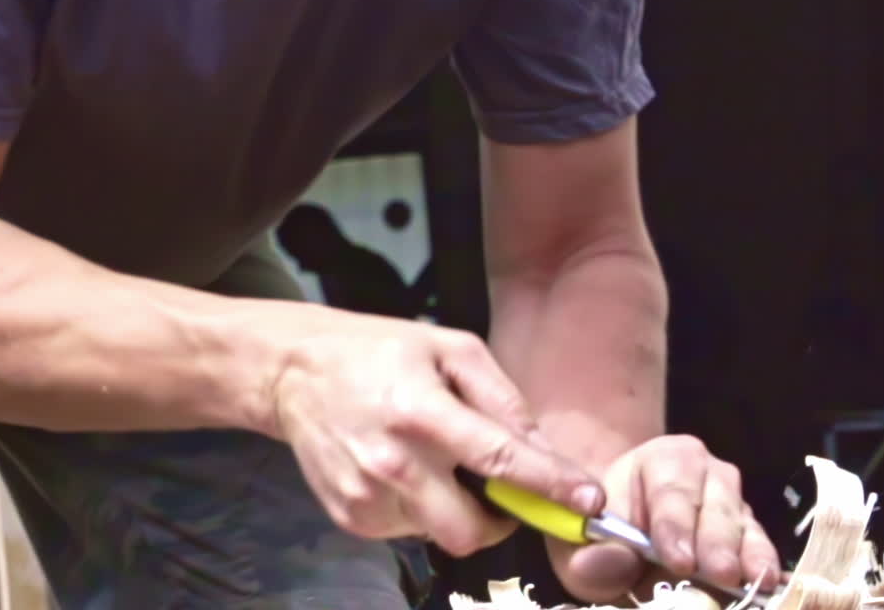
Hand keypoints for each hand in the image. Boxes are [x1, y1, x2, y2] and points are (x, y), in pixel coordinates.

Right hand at [265, 307, 605, 557]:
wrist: (294, 372)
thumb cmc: (377, 352)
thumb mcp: (448, 348)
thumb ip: (500, 398)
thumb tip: (542, 449)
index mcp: (420, 410)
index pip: (499, 459)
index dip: (551, 485)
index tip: (589, 502)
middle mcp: (391, 462)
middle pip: (470, 531)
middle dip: (497, 520)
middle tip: (497, 491)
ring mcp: (365, 495)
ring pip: (439, 535)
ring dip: (453, 511)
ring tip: (432, 464)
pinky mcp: (349, 516)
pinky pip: (407, 532)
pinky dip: (419, 511)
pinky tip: (402, 471)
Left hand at [543, 435, 781, 602]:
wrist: (626, 538)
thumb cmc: (603, 532)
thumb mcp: (582, 542)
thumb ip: (589, 553)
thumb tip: (611, 561)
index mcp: (659, 460)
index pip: (669, 488)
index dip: (674, 524)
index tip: (678, 558)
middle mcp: (704, 472)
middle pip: (714, 504)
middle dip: (715, 542)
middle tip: (719, 572)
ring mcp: (733, 502)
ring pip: (742, 524)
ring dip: (747, 555)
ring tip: (752, 580)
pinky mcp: (751, 532)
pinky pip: (761, 545)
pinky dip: (765, 565)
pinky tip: (770, 583)